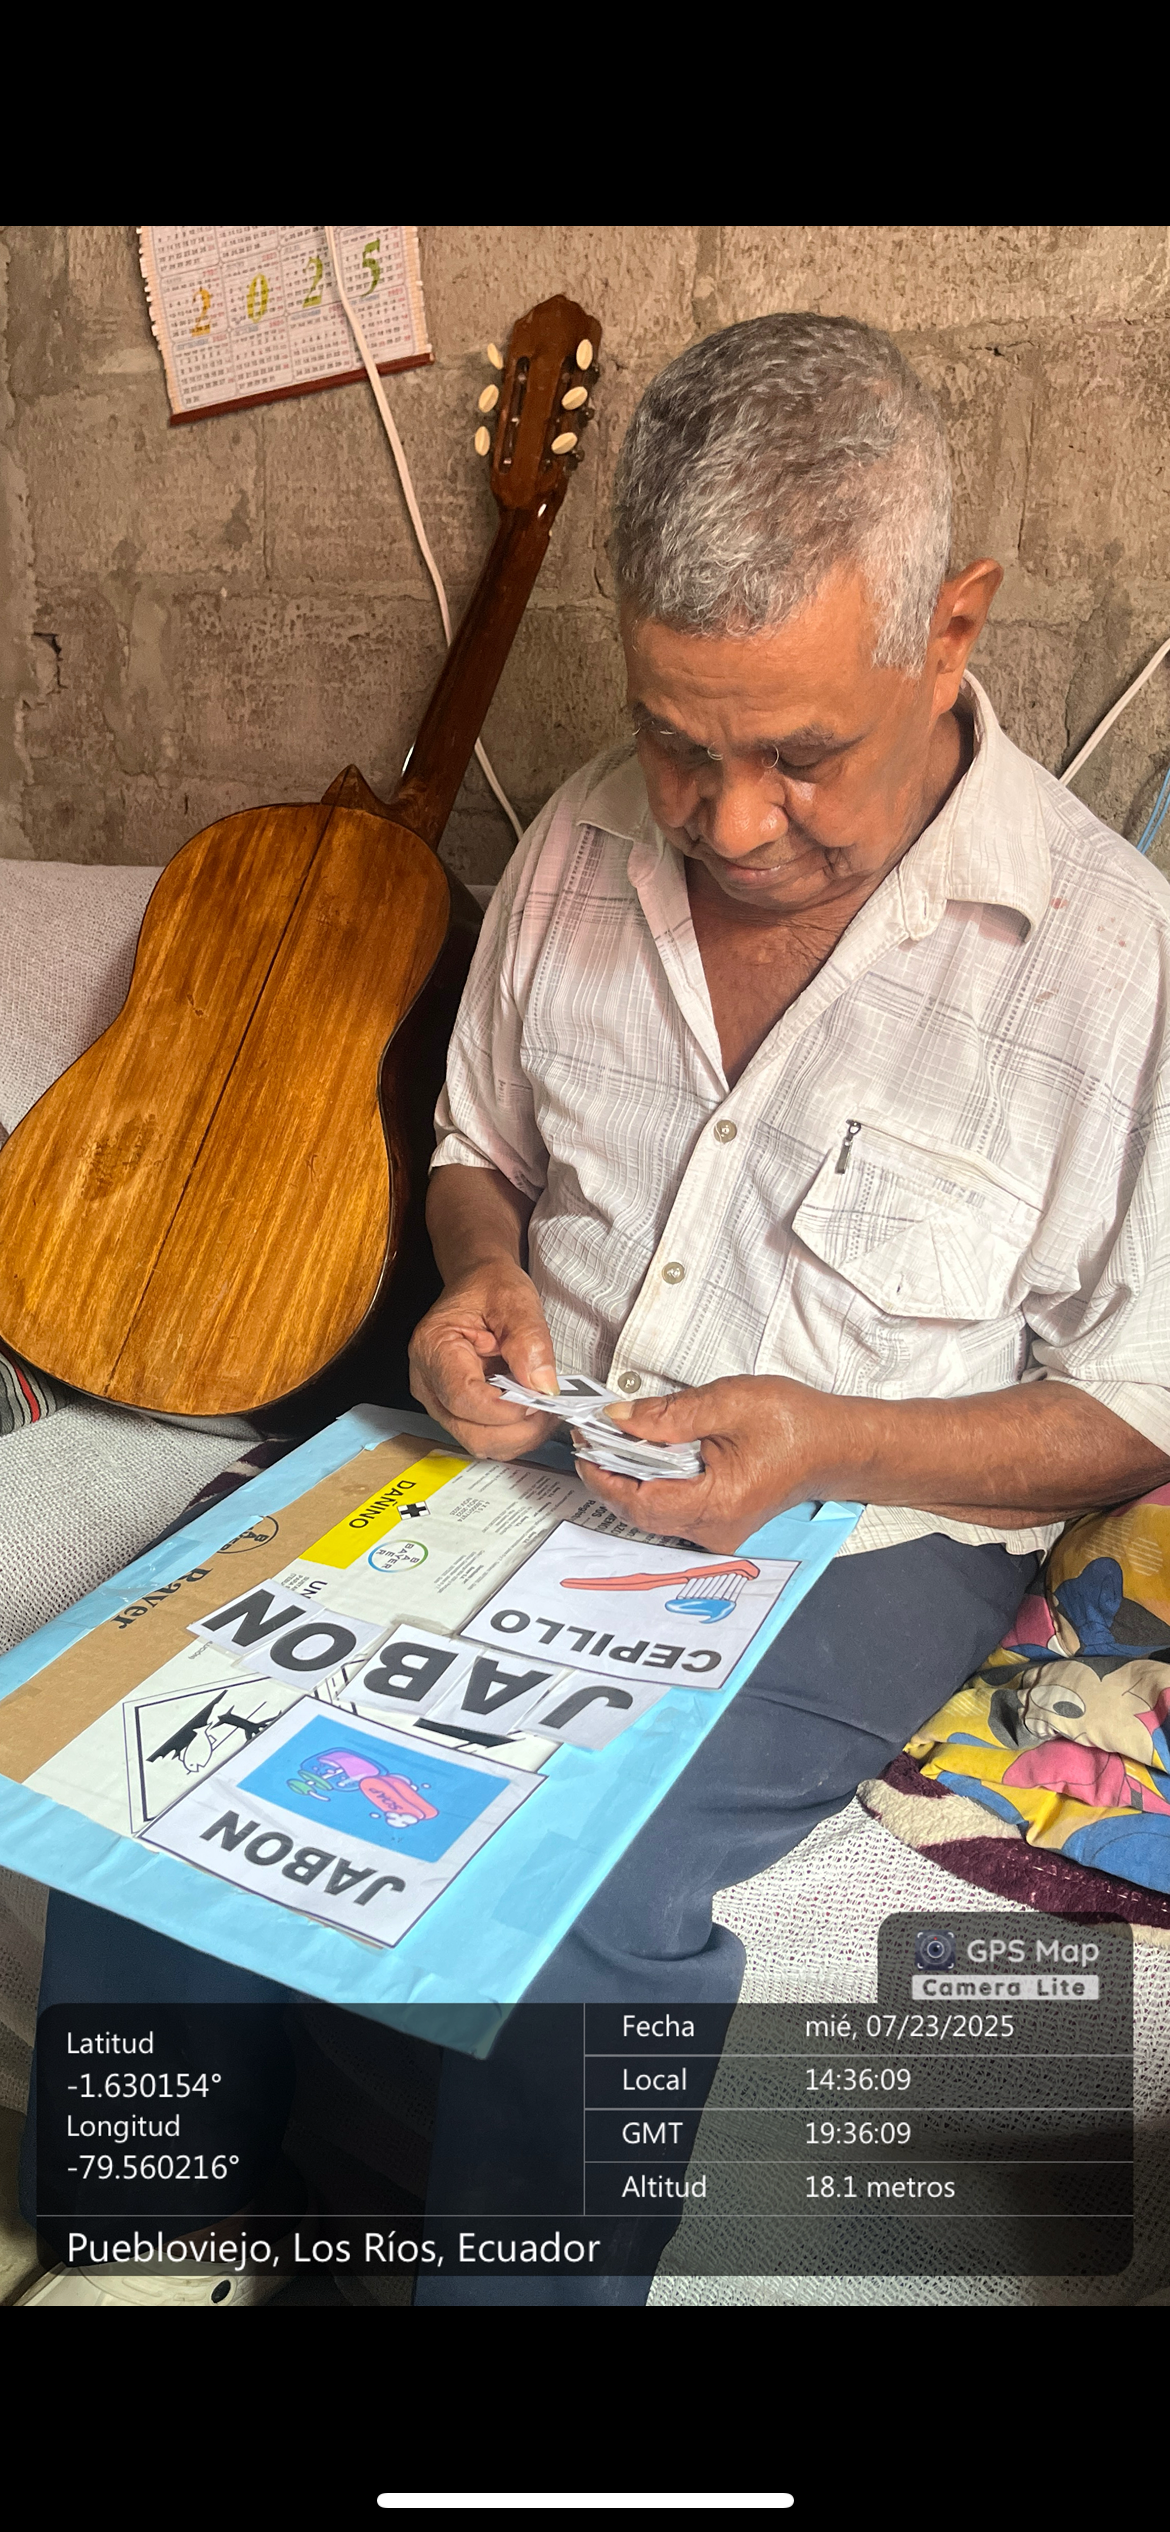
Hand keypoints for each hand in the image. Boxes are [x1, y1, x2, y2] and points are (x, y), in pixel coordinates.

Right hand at [409, 1259, 560, 1459]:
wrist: (479, 1285)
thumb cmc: (490, 1287)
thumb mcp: (515, 1299)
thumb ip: (529, 1340)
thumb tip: (541, 1385)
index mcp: (433, 1346)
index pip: (463, 1398)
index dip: (505, 1409)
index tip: (539, 1400)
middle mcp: (428, 1381)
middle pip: (469, 1432)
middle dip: (517, 1430)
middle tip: (550, 1409)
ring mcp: (439, 1400)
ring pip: (478, 1442)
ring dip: (519, 1435)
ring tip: (545, 1410)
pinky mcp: (457, 1411)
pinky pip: (485, 1437)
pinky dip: (514, 1433)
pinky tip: (533, 1413)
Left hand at [575, 1375, 823, 1549]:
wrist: (837, 1447)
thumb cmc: (794, 1423)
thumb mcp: (731, 1402)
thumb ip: (669, 1414)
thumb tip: (617, 1418)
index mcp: (717, 1503)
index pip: (639, 1500)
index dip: (603, 1472)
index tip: (585, 1440)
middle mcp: (713, 1531)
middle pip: (639, 1512)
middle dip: (609, 1475)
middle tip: (593, 1436)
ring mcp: (715, 1534)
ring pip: (651, 1514)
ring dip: (627, 1479)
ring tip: (613, 1442)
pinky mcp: (717, 1525)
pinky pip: (670, 1511)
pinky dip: (650, 1485)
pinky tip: (644, 1457)